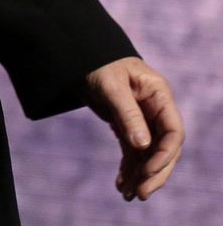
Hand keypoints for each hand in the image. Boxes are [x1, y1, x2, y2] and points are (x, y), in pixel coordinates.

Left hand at [86, 56, 183, 201]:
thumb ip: (128, 113)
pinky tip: (121, 185)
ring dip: (140, 176)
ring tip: (128, 196)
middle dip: (155, 173)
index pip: (173, 131)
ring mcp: (143, 120)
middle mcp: (155, 110)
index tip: (149, 172)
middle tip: (142, 194)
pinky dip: (129, 169)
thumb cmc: (98, 63)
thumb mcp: (111, 86)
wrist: (80, 56)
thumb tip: (143, 146)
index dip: (165, 155)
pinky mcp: (128, 127)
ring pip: (148, 155)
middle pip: (164, 148)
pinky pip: (133, 153)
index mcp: (159, 95)